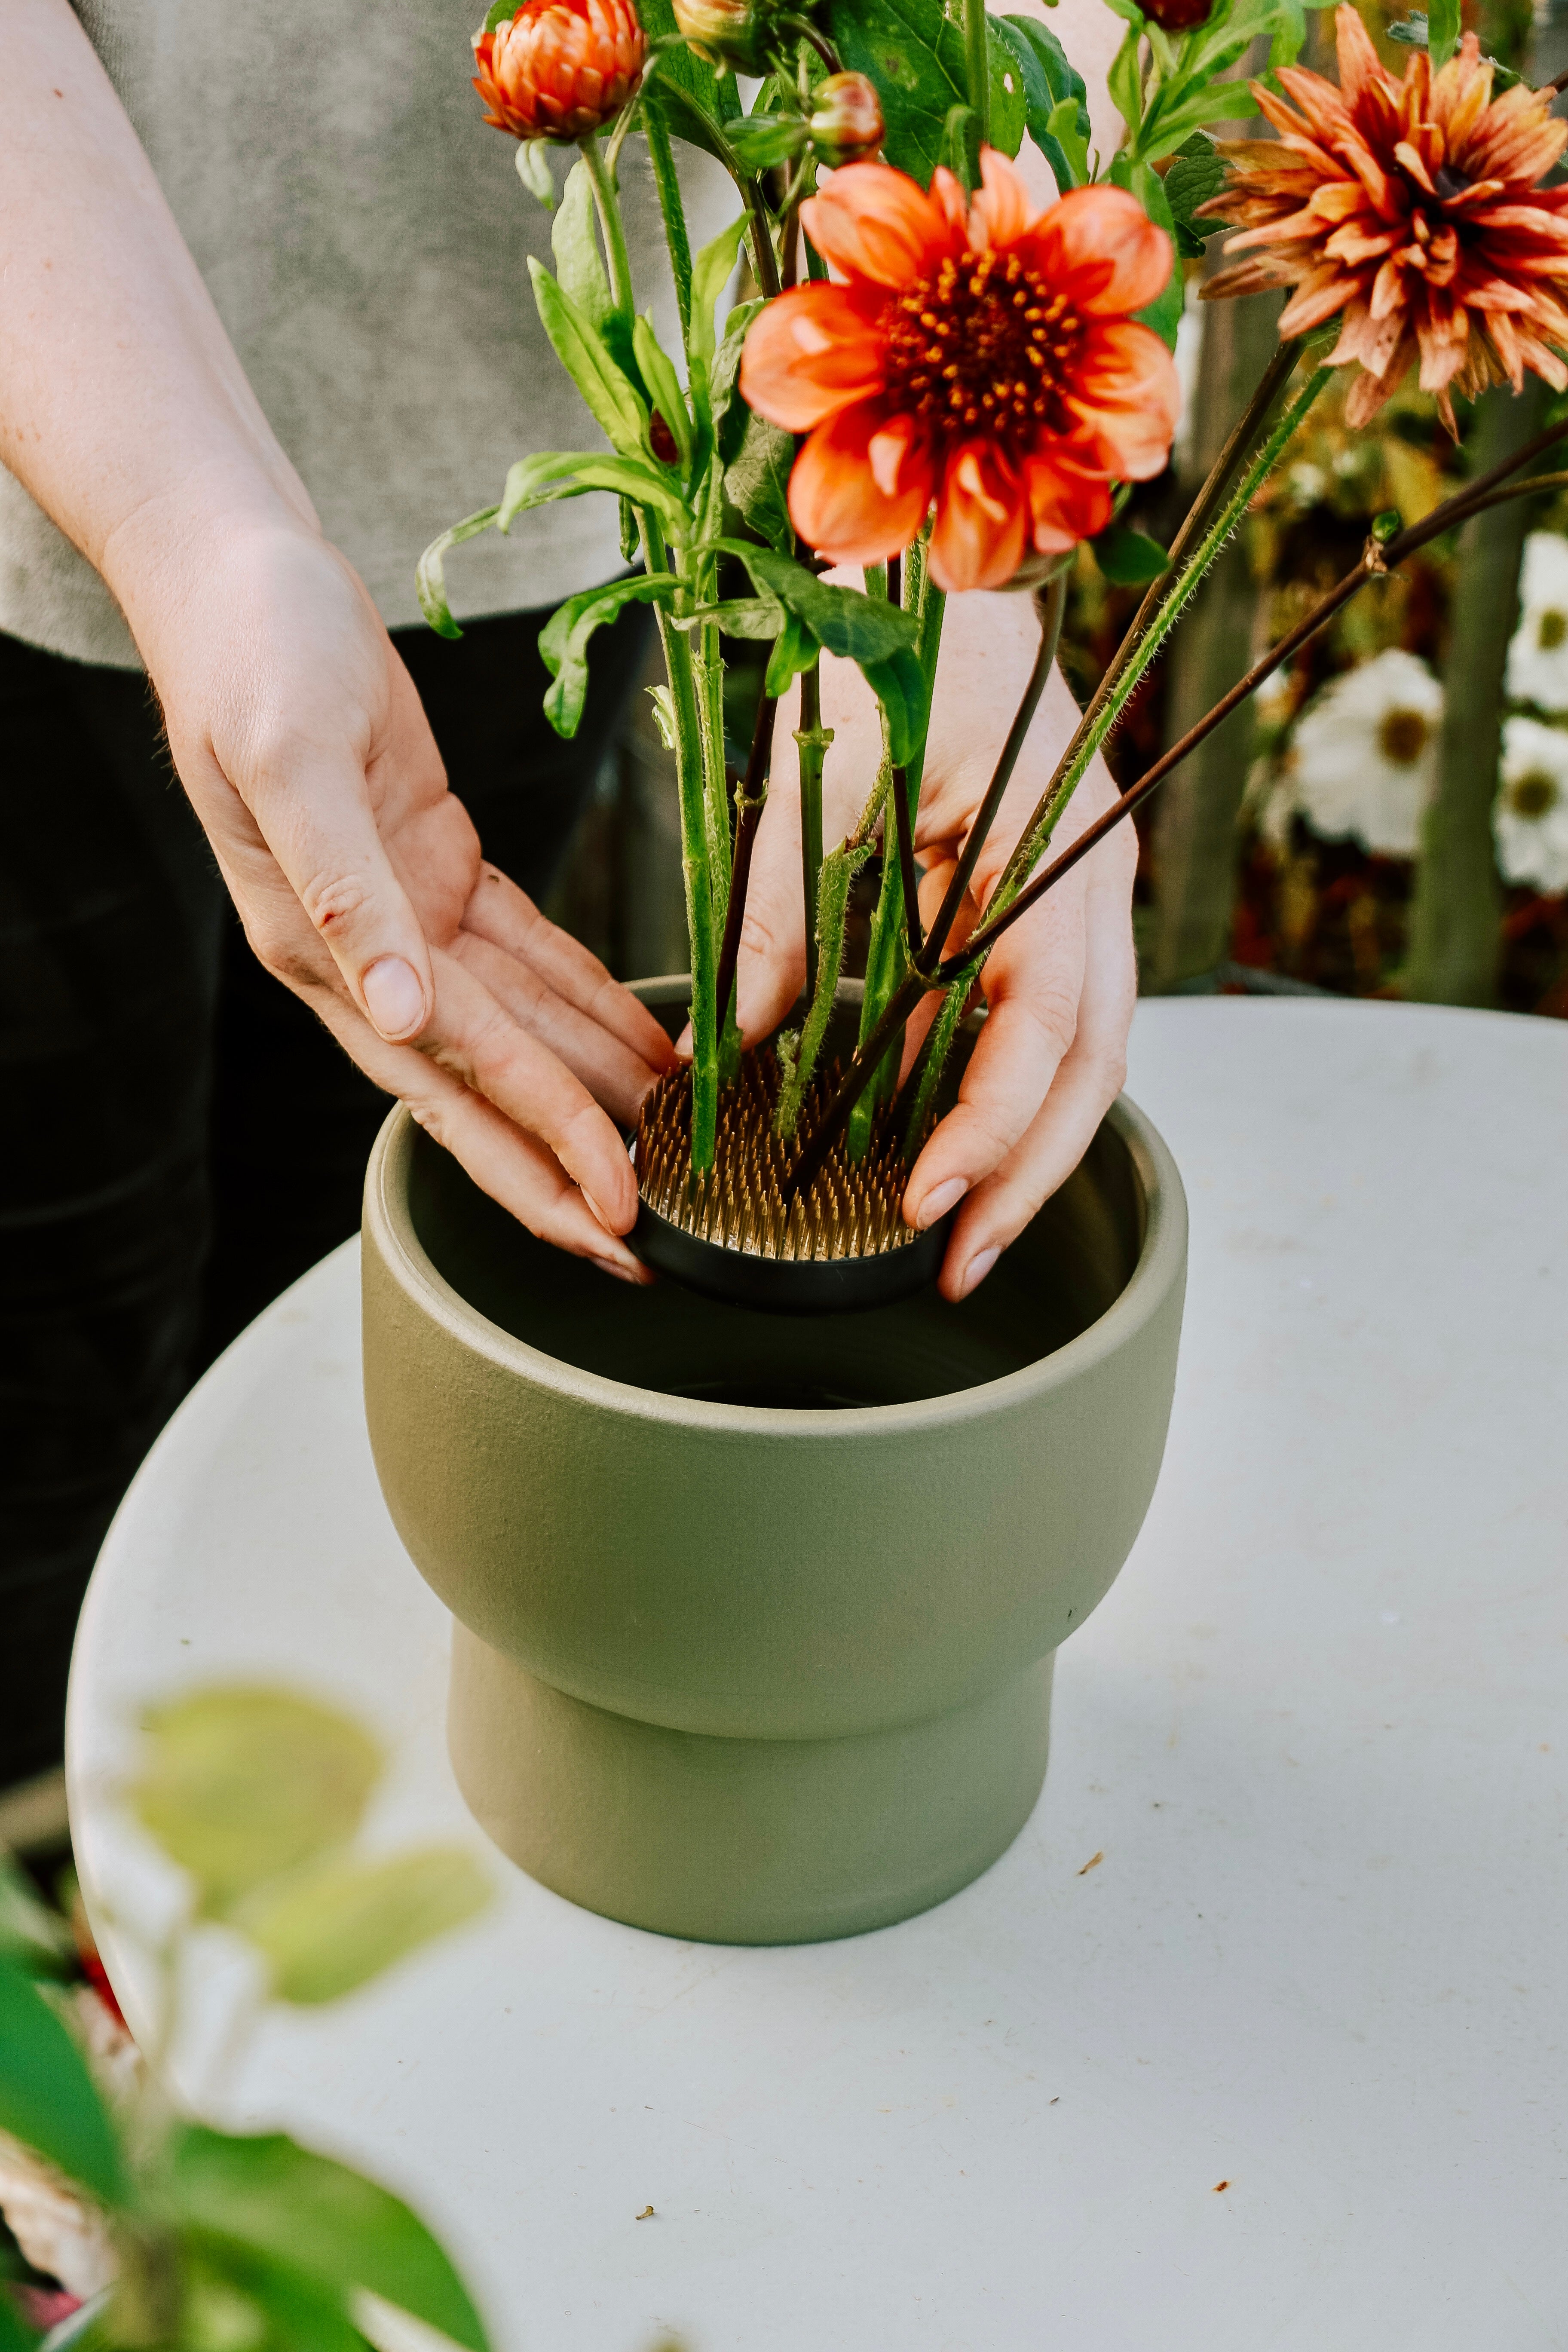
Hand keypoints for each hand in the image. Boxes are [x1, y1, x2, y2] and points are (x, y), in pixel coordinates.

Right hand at [115, 500, 672, 1277]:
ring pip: (521, 1033)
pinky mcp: (441, 865)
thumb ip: (343, 889)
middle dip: (564, 1169)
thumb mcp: (291, 762)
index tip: (611, 1211)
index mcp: (324, 950)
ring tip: (676, 1154)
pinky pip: (531, 958)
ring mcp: (406, 916)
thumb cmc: (253, 653)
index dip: (539, 1143)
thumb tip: (396, 1010)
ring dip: (594, 1094)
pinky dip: (590, 1002)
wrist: (242, 573)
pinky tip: (646, 1044)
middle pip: (486, 1091)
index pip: (455, 1076)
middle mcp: (369, 955)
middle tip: (643, 1243)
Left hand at [732, 581, 1137, 1302]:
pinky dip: (979, 1089)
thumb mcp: (830, 765)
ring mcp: (1068, 899)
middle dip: (1026, 1178)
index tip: (928, 1203)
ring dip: (1012, 1151)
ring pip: (1068, 1059)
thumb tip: (732, 1040)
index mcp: (1057, 853)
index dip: (991, 1126)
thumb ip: (784, 904)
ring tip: (948, 1240)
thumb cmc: (898, 632)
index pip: (1045, 1026)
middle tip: (958, 1270)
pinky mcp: (1028, 905)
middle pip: (1085, 1070)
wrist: (949, 560)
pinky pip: (1018, 1018)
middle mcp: (1086, 888)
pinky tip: (924, 1146)